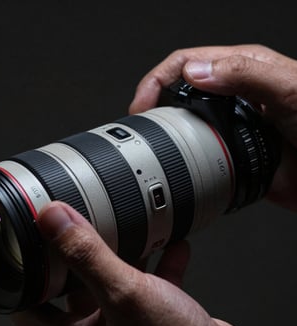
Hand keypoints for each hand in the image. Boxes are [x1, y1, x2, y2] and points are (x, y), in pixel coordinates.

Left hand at [13, 201, 264, 325]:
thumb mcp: (124, 294)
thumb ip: (87, 255)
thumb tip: (53, 219)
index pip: (29, 306)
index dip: (24, 276)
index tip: (27, 244)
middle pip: (71, 288)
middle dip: (75, 257)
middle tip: (76, 228)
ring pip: (112, 282)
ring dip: (120, 256)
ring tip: (125, 229)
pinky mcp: (153, 318)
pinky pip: (149, 284)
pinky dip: (158, 263)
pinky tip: (171, 244)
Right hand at [129, 44, 296, 211]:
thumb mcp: (290, 88)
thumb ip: (245, 74)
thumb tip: (195, 71)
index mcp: (239, 71)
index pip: (184, 64)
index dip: (156, 81)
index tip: (141, 105)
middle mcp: (230, 97)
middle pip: (177, 94)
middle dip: (152, 106)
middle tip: (138, 129)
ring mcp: (227, 127)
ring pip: (183, 126)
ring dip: (162, 134)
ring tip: (148, 148)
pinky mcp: (229, 154)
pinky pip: (195, 154)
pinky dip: (179, 160)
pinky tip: (175, 166)